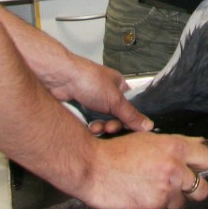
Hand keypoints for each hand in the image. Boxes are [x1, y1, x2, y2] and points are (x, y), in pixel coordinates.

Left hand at [37, 49, 152, 134]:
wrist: (60, 78)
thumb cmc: (87, 79)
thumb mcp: (115, 100)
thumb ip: (131, 115)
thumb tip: (147, 125)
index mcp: (120, 86)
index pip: (131, 108)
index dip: (130, 120)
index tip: (128, 129)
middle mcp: (108, 93)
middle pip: (117, 117)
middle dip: (113, 125)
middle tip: (109, 128)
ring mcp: (94, 101)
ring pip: (103, 121)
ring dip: (101, 127)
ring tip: (95, 128)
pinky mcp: (82, 108)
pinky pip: (91, 122)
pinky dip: (91, 127)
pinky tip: (88, 128)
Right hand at [81, 132, 207, 208]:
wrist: (91, 167)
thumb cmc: (114, 151)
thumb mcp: (148, 139)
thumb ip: (176, 144)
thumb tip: (197, 144)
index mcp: (174, 148)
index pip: (207, 159)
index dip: (201, 164)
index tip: (196, 167)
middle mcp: (173, 170)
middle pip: (203, 189)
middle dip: (194, 189)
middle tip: (182, 186)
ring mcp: (164, 192)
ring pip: (180, 204)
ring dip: (169, 199)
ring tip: (151, 189)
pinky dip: (152, 208)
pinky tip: (139, 196)